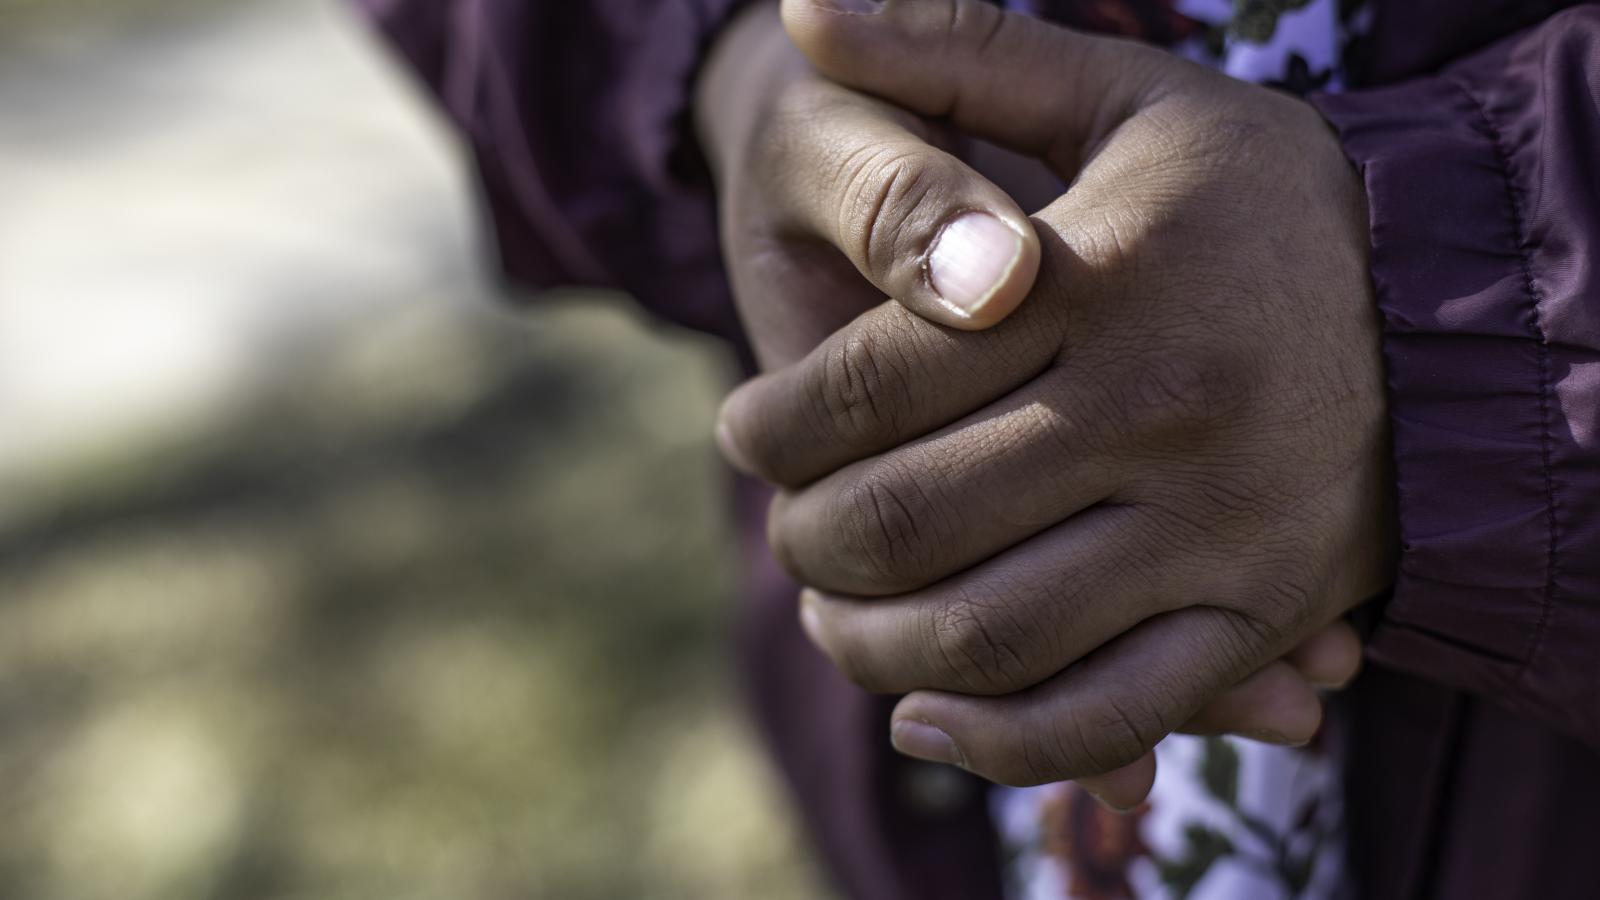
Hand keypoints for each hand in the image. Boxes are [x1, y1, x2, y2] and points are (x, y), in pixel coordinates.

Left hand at [716, 0, 1394, 794]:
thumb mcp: (1122, 96)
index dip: (775, 428)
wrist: (1440, 295)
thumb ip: (960, 53)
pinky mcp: (1260, 611)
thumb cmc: (1249, 196)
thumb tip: (805, 8)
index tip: (747, 436)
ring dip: (871, 647)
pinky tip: (922, 718)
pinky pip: (1110, 712)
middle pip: (911, 519)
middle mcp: (1164, 406)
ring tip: (833, 618)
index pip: (874, 381)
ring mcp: (1220, 524)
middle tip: (788, 531)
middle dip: (810, 543)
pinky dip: (998, 741)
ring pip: (991, 634)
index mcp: (1107, 274)